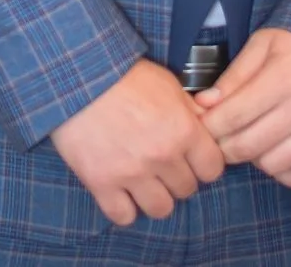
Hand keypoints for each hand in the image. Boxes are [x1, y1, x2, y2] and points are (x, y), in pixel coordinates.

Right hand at [48, 59, 224, 224]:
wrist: (77, 75)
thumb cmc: (123, 74)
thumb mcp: (166, 82)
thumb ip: (191, 107)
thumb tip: (211, 115)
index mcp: (183, 129)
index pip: (212, 170)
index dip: (203, 164)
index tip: (190, 159)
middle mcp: (162, 155)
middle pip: (187, 190)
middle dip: (177, 178)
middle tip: (162, 165)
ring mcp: (131, 172)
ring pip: (161, 209)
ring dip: (154, 197)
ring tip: (143, 182)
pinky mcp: (101, 182)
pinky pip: (123, 215)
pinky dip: (124, 207)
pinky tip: (120, 191)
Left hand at [197, 28, 290, 190]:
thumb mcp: (264, 44)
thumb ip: (234, 76)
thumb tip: (203, 104)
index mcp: (282, 80)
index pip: (232, 117)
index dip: (208, 126)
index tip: (201, 125)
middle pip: (247, 146)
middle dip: (223, 146)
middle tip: (219, 139)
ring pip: (272, 165)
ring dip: (254, 159)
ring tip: (251, 142)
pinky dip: (285, 173)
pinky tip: (278, 155)